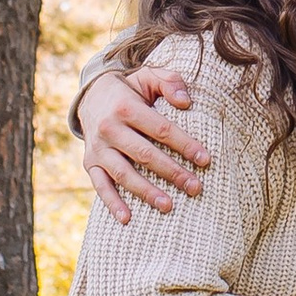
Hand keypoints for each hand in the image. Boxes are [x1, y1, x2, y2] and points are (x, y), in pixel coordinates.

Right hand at [76, 65, 211, 222]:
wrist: (91, 96)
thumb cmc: (130, 91)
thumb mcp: (148, 76)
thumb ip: (169, 82)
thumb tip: (186, 102)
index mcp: (126, 107)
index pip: (160, 129)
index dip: (184, 144)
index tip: (205, 159)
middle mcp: (109, 128)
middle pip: (144, 154)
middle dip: (172, 172)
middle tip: (195, 187)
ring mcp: (98, 149)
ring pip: (123, 173)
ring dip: (145, 191)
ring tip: (168, 206)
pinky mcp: (89, 163)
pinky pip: (100, 186)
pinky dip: (112, 203)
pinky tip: (127, 219)